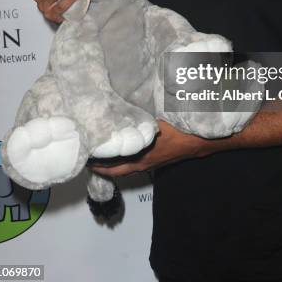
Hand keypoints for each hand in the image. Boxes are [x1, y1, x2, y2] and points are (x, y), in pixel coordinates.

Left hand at [89, 120, 210, 176]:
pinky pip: (132, 164)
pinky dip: (122, 160)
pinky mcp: (154, 161)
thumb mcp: (156, 123)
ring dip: (111, 164)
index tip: (84, 157)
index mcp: (139, 158)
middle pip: (115, 171)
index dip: (97, 164)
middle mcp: (141, 164)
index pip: (112, 166)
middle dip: (100, 166)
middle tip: (88, 157)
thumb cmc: (176, 131)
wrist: (197, 141)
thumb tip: (122, 110)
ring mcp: (148, 164)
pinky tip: (120, 150)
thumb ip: (139, 119)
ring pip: (124, 168)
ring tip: (99, 154)